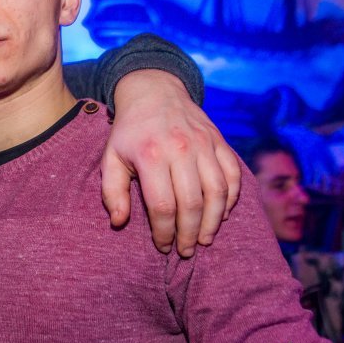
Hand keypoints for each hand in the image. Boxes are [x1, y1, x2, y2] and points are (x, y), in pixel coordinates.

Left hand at [103, 69, 241, 256]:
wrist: (154, 92)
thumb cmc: (130, 132)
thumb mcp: (111, 158)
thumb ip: (112, 192)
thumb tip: (119, 222)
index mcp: (151, 155)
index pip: (163, 206)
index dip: (164, 233)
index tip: (162, 246)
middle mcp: (180, 149)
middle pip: (192, 204)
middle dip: (190, 234)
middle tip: (186, 250)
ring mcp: (204, 144)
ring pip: (218, 192)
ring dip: (213, 222)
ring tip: (205, 239)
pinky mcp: (219, 141)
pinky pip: (233, 175)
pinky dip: (231, 199)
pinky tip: (220, 215)